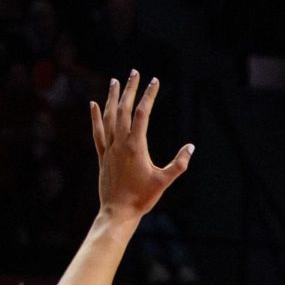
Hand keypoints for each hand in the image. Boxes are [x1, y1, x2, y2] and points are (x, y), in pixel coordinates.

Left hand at [90, 70, 192, 221]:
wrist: (117, 212)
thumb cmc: (142, 198)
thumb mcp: (164, 181)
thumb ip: (179, 164)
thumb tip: (191, 147)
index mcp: (136, 146)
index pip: (142, 114)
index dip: (149, 96)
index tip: (155, 81)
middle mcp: (120, 143)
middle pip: (123, 109)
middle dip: (130, 89)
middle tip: (135, 72)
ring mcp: (109, 148)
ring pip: (109, 117)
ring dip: (112, 97)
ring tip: (115, 81)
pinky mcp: (102, 155)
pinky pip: (97, 131)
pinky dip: (95, 117)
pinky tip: (93, 104)